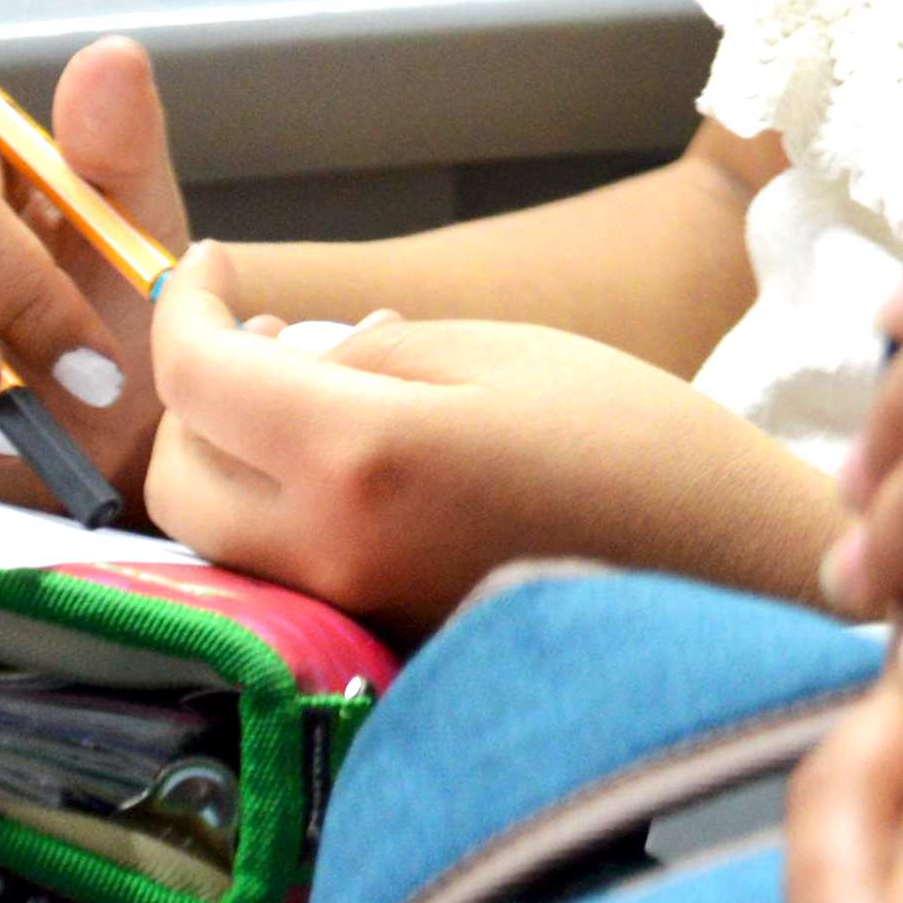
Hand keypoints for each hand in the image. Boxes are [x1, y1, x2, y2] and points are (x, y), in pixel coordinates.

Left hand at [137, 280, 849, 625]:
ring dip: (229, 454)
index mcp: (358, 458)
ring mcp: (351, 613)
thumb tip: (281, 363)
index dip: (184, 306)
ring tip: (316, 381)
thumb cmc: (633, 436)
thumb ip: (365, 353)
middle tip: (256, 332)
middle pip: (176, 479)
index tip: (206, 262)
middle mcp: (329, 553)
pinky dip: (281, 506)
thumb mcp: (496, 349)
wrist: (726, 563)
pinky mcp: (377, 641)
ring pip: (215, 535)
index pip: (197, 380)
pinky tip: (361, 449)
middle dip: (190, 395)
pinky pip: (280, 569)